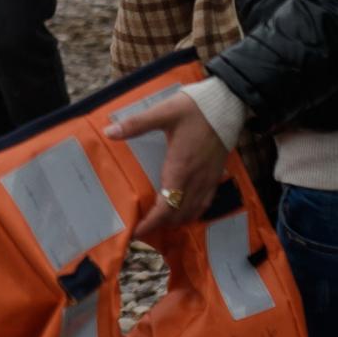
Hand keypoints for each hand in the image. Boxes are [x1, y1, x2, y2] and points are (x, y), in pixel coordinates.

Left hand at [108, 89, 231, 238]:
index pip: (167, 207)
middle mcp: (196, 179)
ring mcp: (209, 179)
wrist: (228, 104)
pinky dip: (193, 212)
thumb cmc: (195, 109)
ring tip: (160, 223)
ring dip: (177, 221)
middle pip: (179, 215)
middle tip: (144, 229)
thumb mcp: (163, 113)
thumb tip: (109, 132)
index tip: (138, 232)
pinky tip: (184, 210)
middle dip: (162, 225)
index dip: (152, 223)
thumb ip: (136, 124)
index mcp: (181, 168)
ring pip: (194, 212)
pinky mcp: (217, 175)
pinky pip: (206, 203)